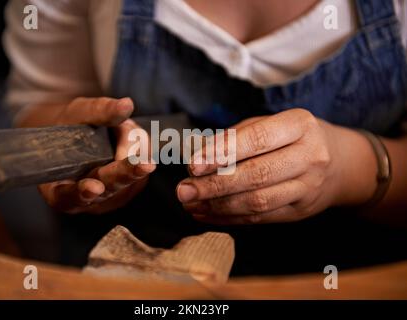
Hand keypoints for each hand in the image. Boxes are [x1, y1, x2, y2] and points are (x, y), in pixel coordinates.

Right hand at [38, 97, 155, 213]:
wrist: (77, 140)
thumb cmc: (71, 127)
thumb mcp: (79, 113)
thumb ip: (100, 111)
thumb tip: (126, 104)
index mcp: (56, 189)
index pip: (68, 196)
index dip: (81, 192)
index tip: (94, 187)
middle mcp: (84, 201)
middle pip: (108, 189)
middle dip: (126, 174)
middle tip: (146, 165)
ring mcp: (108, 201)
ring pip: (130, 181)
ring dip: (135, 152)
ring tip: (125, 128)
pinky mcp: (127, 195)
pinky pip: (141, 177)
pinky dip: (141, 154)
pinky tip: (133, 141)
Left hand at [177, 108, 377, 223]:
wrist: (340, 163)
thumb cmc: (293, 137)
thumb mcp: (270, 124)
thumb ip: (236, 136)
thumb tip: (198, 155)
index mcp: (300, 125)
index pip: (257, 140)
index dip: (222, 153)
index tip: (192, 165)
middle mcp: (310, 156)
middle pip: (257, 175)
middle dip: (215, 185)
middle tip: (183, 191)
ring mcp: (309, 187)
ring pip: (258, 202)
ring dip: (218, 206)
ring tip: (191, 204)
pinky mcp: (301, 211)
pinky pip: (261, 218)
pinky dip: (230, 218)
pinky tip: (207, 214)